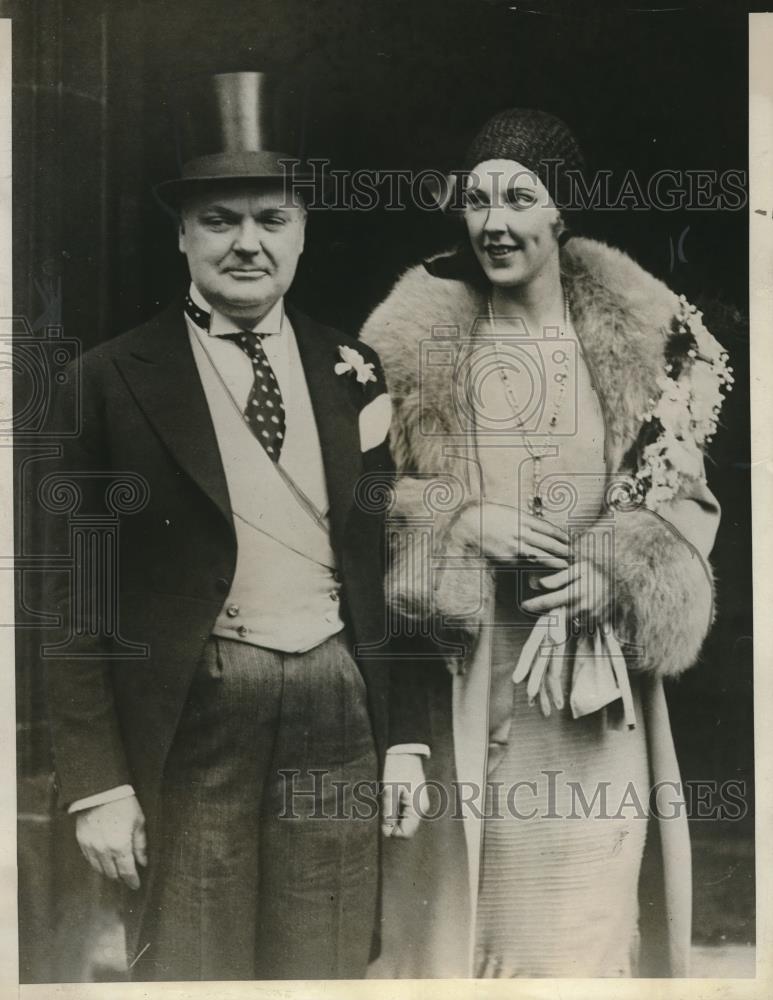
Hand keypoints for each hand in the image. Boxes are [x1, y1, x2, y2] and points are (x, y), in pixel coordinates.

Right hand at [75, 795, 146, 890]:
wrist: (100, 790)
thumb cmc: (124, 804)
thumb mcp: (138, 822)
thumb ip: (140, 845)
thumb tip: (143, 862)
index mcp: (120, 846)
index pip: (127, 872)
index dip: (132, 881)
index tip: (136, 885)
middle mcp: (103, 851)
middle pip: (112, 873)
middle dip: (121, 876)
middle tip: (127, 875)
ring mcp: (90, 847)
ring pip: (99, 869)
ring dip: (109, 871)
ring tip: (116, 869)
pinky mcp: (81, 841)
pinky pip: (89, 859)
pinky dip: (97, 863)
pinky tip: (103, 860)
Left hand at [381, 753, 428, 839]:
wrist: (405, 751)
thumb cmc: (397, 770)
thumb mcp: (389, 792)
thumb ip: (389, 814)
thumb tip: (387, 832)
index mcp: (416, 809)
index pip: (405, 833)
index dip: (391, 830)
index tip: (383, 817)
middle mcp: (421, 809)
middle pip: (404, 826)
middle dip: (391, 818)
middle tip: (385, 802)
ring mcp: (419, 803)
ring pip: (402, 817)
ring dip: (392, 811)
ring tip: (388, 794)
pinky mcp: (415, 797)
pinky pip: (404, 809)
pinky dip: (395, 805)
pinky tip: (392, 792)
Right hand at [455, 503, 569, 569]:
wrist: (468, 526)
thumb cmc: (487, 516)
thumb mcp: (508, 512)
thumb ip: (524, 520)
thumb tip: (538, 527)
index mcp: (522, 518)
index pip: (548, 528)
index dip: (561, 535)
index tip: (570, 540)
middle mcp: (521, 532)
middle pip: (548, 542)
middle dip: (563, 549)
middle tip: (576, 554)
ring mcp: (515, 546)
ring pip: (541, 554)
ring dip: (555, 560)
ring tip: (567, 565)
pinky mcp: (508, 558)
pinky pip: (527, 562)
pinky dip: (538, 566)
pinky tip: (545, 569)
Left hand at [521, 558, 609, 623]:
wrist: (622, 583)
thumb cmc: (598, 572)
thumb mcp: (580, 568)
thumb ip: (560, 577)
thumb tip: (541, 584)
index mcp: (577, 592)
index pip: (550, 601)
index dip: (534, 604)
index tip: (524, 604)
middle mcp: (583, 607)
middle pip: (556, 615)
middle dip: (544, 612)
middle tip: (532, 608)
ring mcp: (590, 617)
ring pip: (567, 621)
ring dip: (557, 617)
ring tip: (554, 608)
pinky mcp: (596, 623)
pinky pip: (578, 624)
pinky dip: (571, 619)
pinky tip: (569, 611)